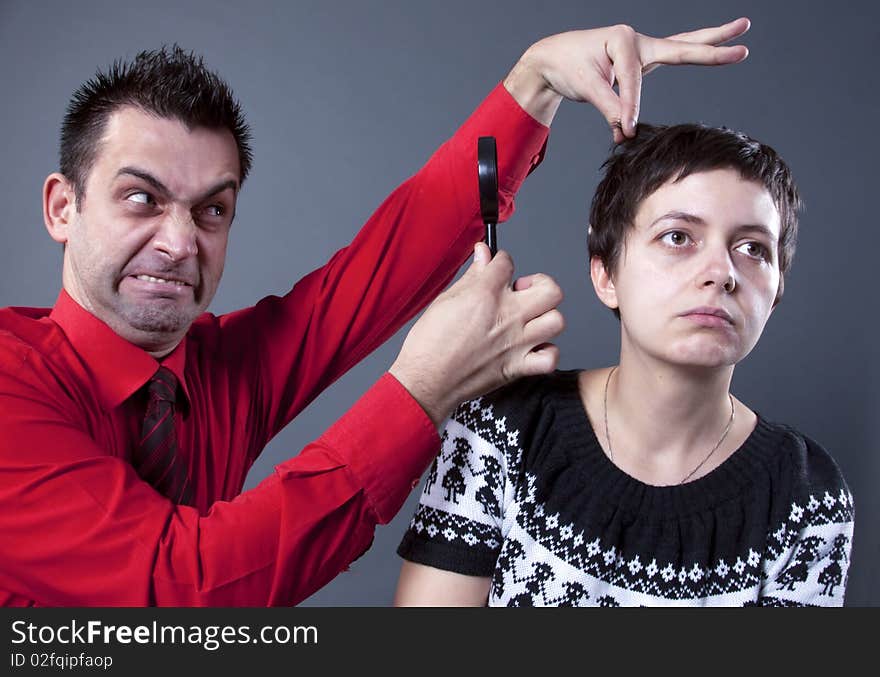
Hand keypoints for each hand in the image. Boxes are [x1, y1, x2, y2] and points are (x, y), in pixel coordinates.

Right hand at [389, 243, 563, 427]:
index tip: (497, 267)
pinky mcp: (517, 367)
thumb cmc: (429, 344)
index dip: (501, 261)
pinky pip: (550, 358)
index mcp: (486, 295)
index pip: (507, 263)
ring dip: (545, 317)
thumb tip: (482, 255)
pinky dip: (546, 352)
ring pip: (556, 321)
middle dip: (539, 284)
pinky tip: (531, 347)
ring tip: (529, 319)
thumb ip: (471, 276)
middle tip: (523, 292)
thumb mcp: (445, 300)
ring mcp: (516, 343)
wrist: (425, 381)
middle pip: (550, 289)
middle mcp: (507, 317)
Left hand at [504, 18, 750, 140]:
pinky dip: (692, 53)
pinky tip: (717, 46)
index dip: (628, 107)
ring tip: (742, 31)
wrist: (554, 58)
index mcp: (622, 40)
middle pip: (680, 46)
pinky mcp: (641, 59)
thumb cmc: (567, 66)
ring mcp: (642, 47)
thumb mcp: (585, 86)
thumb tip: (626, 131)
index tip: (624, 130)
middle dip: (711, 49)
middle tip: (742, 48)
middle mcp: (636, 39)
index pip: (633, 81)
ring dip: (712, 41)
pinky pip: (671, 57)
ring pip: (682, 46)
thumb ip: (609, 107)